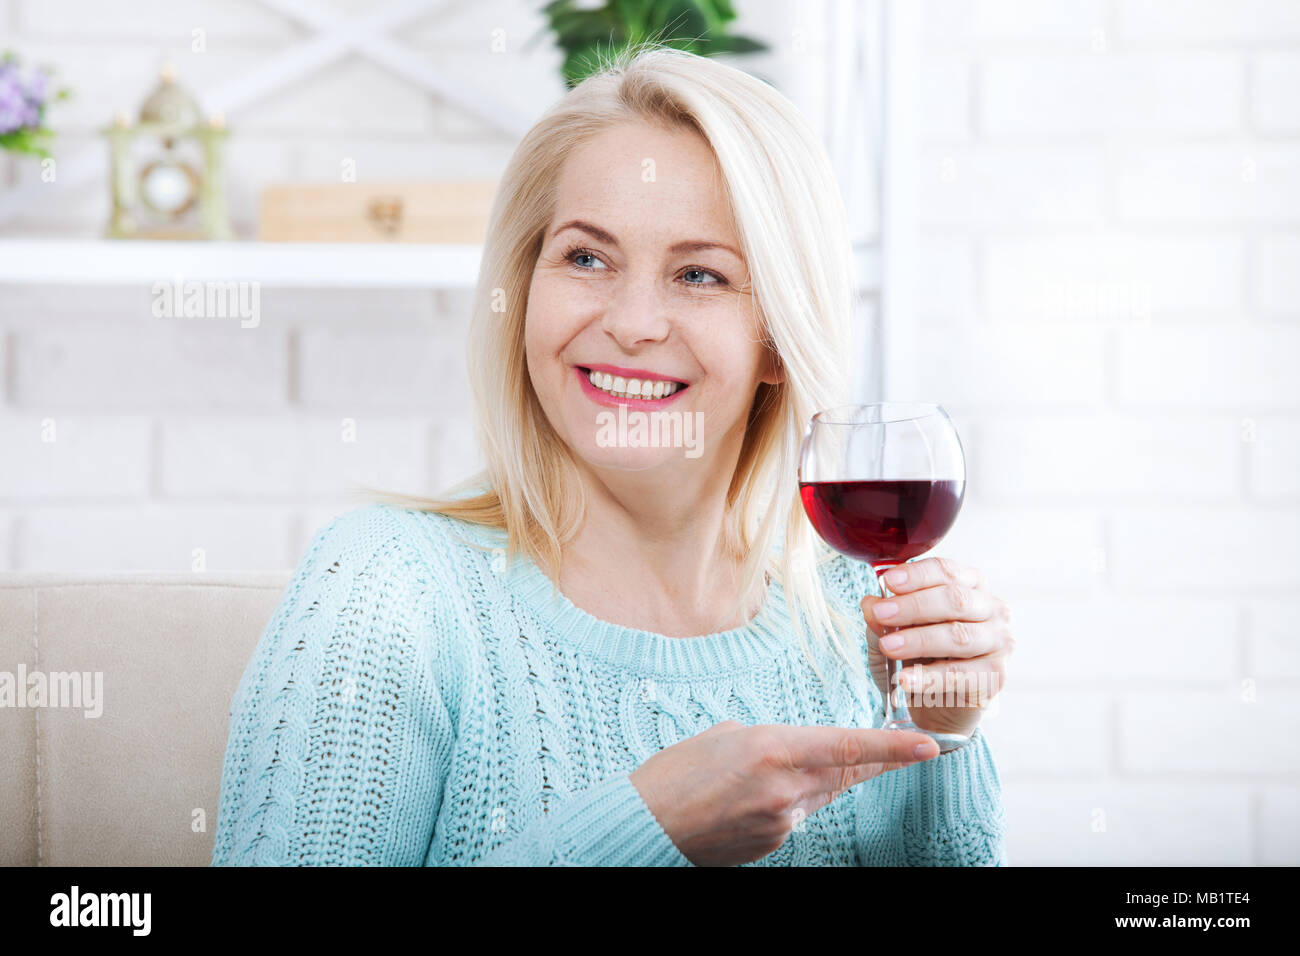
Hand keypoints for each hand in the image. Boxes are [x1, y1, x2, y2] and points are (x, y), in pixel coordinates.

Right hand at [628, 719, 940, 865]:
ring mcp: (781, 822)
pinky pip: (794, 816)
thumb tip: (793, 749)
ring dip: (811, 781)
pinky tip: (748, 800)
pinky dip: (783, 803)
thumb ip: (770, 739)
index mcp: (773, 749)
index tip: (928, 745)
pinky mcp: (773, 844)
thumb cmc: (676, 773)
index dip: (894, 748)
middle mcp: (786, 788)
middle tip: (911, 749)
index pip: (849, 748)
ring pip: (819, 795)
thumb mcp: (725, 735)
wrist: (646, 825)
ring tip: (759, 776)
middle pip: (848, 773)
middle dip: (878, 761)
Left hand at [860, 557, 1013, 739]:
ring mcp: (999, 641)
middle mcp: (991, 608)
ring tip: (889, 646)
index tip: (888, 580)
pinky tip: (904, 679)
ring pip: (958, 635)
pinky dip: (929, 678)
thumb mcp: (893, 634)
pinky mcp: (996, 675)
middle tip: (881, 614)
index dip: (917, 575)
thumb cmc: (920, 658)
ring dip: (919, 640)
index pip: (946, 571)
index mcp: (970, 585)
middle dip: (914, 606)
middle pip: (955, 600)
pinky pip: (960, 675)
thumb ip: (883, 619)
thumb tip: (870, 603)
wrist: (939, 706)